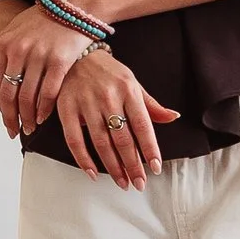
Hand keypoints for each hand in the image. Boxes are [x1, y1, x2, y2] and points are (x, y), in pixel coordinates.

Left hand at [0, 5, 92, 137]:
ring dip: (28, 117)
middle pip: (10, 94)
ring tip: (31, 127)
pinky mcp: (60, 60)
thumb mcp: (14, 32)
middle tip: (15, 131)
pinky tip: (44, 117)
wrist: (74, 5)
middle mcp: (19, 50)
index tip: (5, 121)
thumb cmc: (44, 19)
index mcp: (4, 44)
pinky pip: (49, 92)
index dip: (1, 107)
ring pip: (28, 97)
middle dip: (12, 118)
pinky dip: (45, 109)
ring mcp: (39, 55)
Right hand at [51, 52, 178, 189]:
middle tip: (139, 183)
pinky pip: (74, 139)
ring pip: (101, 142)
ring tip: (122, 182)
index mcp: (128, 90)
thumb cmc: (108, 72)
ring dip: (112, 167)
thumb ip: (151, 105)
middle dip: (132, 165)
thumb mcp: (133, 83)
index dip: (149, 149)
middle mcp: (108, 97)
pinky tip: (92, 172)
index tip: (155, 167)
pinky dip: (83, 159)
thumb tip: (173, 117)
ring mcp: (86, 103)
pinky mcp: (66, 109)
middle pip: (122, 138)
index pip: (142, 125)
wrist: (77, 55)